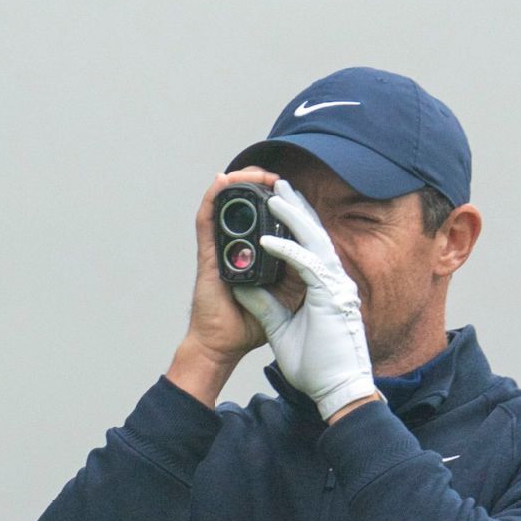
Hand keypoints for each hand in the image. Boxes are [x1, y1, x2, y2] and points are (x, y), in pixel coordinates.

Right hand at [168, 168, 282, 406]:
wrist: (222, 347)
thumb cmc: (246, 327)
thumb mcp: (282, 300)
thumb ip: (293, 281)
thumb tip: (313, 262)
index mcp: (253, 257)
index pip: (268, 223)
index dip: (282, 206)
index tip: (294, 193)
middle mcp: (235, 248)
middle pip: (248, 208)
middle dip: (264, 188)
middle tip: (280, 178)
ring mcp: (219, 250)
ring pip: (226, 205)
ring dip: (242, 184)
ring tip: (258, 173)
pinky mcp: (207, 256)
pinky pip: (207, 220)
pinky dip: (213, 198)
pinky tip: (223, 181)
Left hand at [232, 180, 377, 420]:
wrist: (336, 391)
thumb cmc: (317, 367)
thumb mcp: (281, 330)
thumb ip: (266, 306)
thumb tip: (246, 286)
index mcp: (325, 288)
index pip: (309, 246)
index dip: (295, 222)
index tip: (278, 204)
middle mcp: (334, 282)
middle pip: (315, 234)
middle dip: (296, 206)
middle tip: (278, 183)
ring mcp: (336, 287)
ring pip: (314, 240)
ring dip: (293, 215)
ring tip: (274, 194)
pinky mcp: (331, 297)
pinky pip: (307, 265)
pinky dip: (287, 249)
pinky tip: (267, 239)